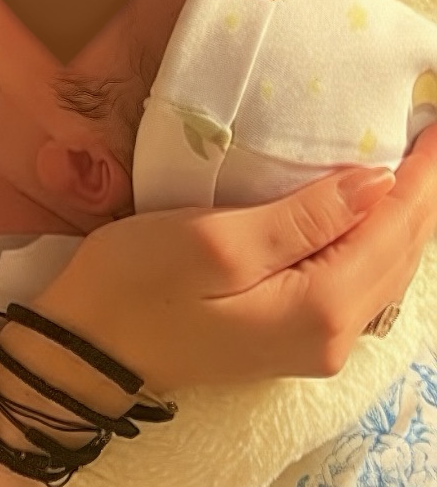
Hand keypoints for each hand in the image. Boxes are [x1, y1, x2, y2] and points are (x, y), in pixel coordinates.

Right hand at [29, 123, 436, 397]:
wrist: (84, 353)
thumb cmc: (136, 288)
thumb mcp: (214, 242)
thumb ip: (303, 217)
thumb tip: (376, 183)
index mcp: (320, 309)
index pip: (394, 227)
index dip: (422, 173)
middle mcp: (334, 336)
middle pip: (402, 252)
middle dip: (423, 192)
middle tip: (434, 133)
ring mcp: (315, 343)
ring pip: (386, 269)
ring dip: (405, 215)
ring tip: (418, 162)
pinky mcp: (293, 337)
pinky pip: (360, 281)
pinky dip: (379, 239)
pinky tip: (377, 209)